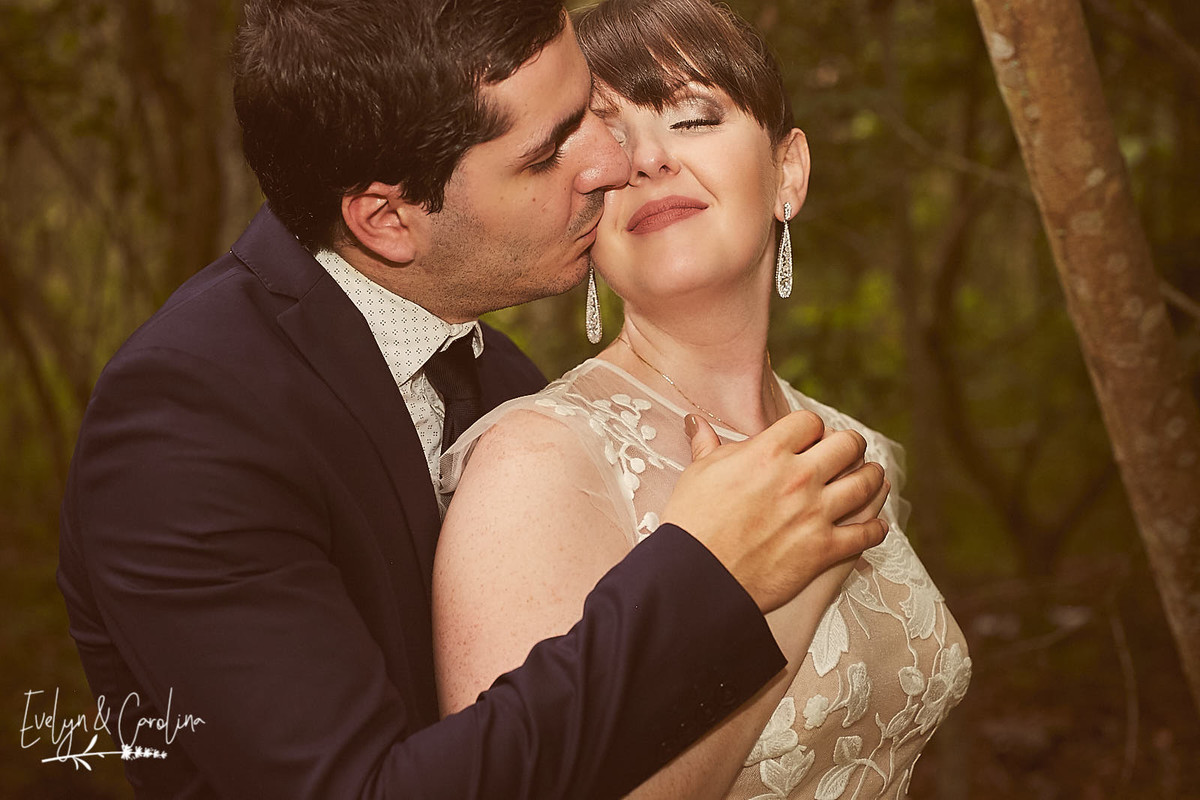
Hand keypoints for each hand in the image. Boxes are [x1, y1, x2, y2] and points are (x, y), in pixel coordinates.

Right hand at [661, 410, 887, 612]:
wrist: (696, 576)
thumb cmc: (692, 523)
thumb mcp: (698, 474)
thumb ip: (707, 445)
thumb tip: (696, 422)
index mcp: (768, 452)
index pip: (809, 422)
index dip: (812, 428)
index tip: (811, 437)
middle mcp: (798, 477)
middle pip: (847, 445)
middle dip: (851, 445)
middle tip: (850, 450)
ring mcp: (815, 513)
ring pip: (865, 484)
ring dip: (872, 478)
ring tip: (872, 477)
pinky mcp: (823, 549)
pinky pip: (865, 534)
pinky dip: (875, 528)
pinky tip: (875, 526)